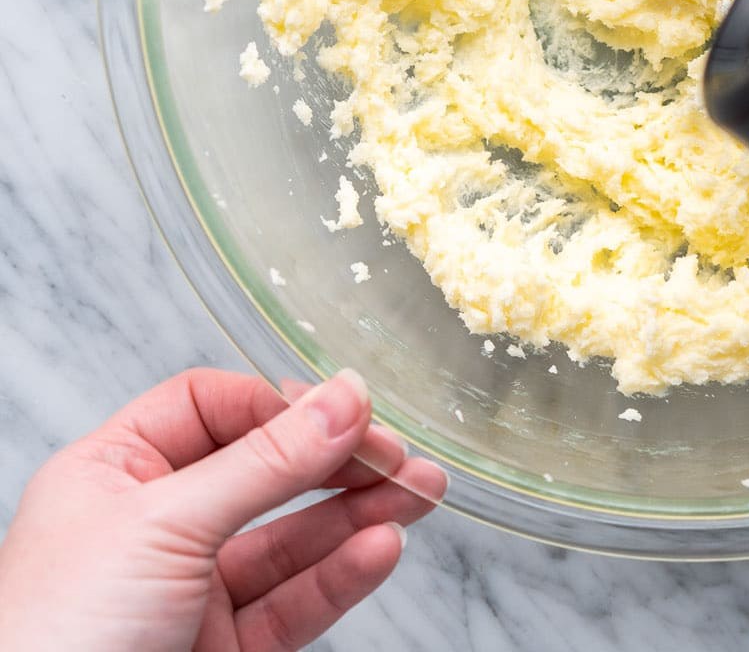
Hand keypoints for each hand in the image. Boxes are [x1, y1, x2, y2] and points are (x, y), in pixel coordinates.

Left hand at [0, 368, 444, 650]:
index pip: (213, 409)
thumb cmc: (52, 638)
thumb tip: (345, 394)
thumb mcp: (165, 524)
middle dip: (339, 459)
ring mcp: (189, 593)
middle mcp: (153, 527)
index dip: (280, 405)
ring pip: (292, 539)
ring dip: (360, 513)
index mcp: (113, 474)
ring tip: (423, 493)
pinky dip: (343, 574)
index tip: (344, 410)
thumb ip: (266, 461)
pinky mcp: (221, 650)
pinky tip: (381, 548)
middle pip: (266, 471)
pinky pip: (294, 602)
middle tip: (402, 453)